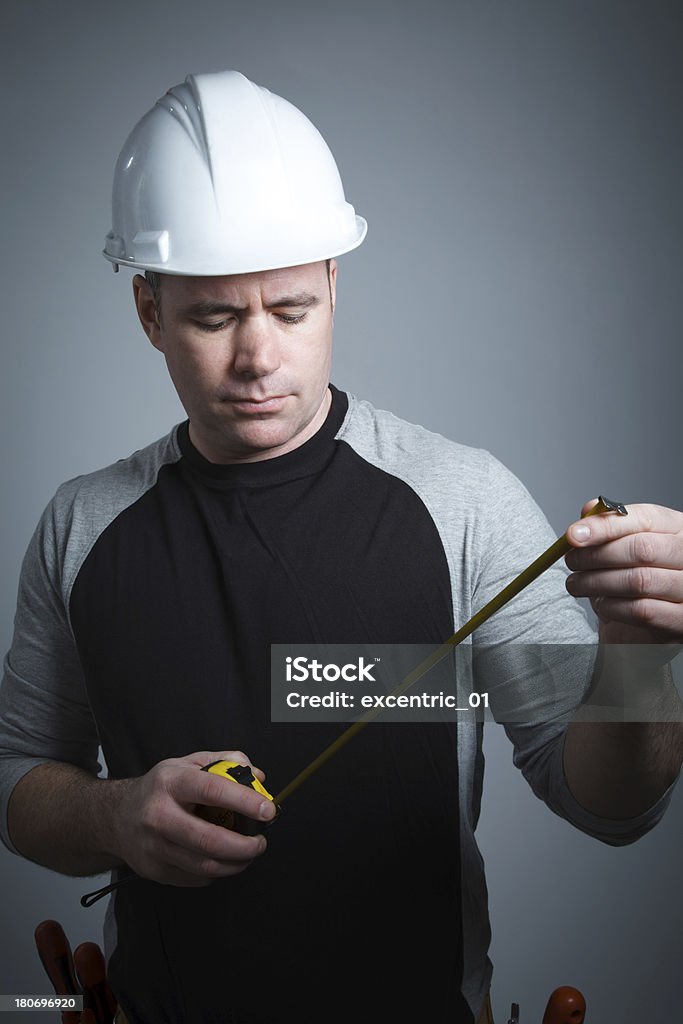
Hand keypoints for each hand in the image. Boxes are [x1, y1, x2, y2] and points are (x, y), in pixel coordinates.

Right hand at [110, 749, 274, 886]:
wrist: (115, 817)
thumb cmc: (159, 789)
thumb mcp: (187, 764)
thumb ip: (224, 763)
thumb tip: (257, 776)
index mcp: (170, 783)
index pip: (213, 790)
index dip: (245, 801)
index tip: (268, 810)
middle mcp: (159, 815)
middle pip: (210, 839)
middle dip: (245, 846)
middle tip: (261, 842)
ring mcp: (154, 847)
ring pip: (205, 865)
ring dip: (235, 864)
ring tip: (247, 854)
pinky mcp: (154, 870)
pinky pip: (195, 878)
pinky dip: (216, 873)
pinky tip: (221, 861)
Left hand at [565, 500, 682, 644]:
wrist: (647, 626)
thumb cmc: (637, 577)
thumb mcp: (623, 545)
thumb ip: (609, 526)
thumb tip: (589, 509)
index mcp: (678, 528)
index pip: (644, 519)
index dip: (605, 525)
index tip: (573, 535)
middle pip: (641, 549)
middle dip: (597, 555)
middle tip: (571, 561)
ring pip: (639, 580)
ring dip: (597, 582)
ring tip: (576, 583)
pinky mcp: (682, 619)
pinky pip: (642, 610)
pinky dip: (613, 606)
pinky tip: (600, 603)